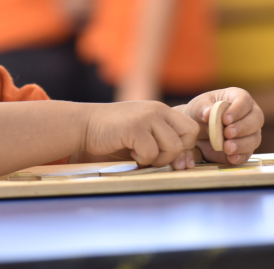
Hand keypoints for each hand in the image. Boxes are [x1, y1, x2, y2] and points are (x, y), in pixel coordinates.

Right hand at [83, 101, 199, 166]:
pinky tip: (129, 152)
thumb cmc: (112, 132)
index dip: (184, 147)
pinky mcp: (134, 127)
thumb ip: (161, 140)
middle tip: (155, 157)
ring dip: (157, 158)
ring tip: (140, 154)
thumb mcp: (141, 130)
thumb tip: (185, 164)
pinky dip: (141, 159)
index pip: (191, 128)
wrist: (83, 124)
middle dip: (175, 153)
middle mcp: (157, 109)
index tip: (171, 159)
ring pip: (172, 146)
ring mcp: (146, 117)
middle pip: (188, 136)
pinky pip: (151, 153)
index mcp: (160, 110)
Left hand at [174, 87, 263, 165]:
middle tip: (227, 133)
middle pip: (256, 120)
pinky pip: (247, 154)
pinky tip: (231, 158)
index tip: (225, 119)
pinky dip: (240, 156)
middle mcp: (249, 114)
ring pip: (254, 138)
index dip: (238, 110)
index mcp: (238, 98)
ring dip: (242, 144)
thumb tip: (208, 113)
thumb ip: (202, 108)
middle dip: (242, 127)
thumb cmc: (199, 113)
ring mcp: (250, 133)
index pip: (245, 101)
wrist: (195, 131)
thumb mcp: (197, 107)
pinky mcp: (245, 149)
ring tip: (226, 147)